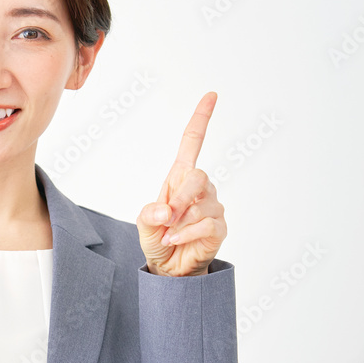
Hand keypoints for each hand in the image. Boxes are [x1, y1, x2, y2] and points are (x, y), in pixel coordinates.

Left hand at [137, 92, 227, 276]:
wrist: (168, 267)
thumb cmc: (158, 236)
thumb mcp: (144, 222)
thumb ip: (150, 213)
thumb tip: (167, 210)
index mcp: (180, 178)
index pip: (193, 142)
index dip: (201, 118)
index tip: (211, 95)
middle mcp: (200, 188)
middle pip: (199, 176)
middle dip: (180, 197)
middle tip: (166, 217)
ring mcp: (212, 207)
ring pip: (201, 204)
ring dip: (180, 221)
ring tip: (170, 233)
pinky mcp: (219, 227)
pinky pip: (206, 225)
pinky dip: (187, 234)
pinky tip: (177, 239)